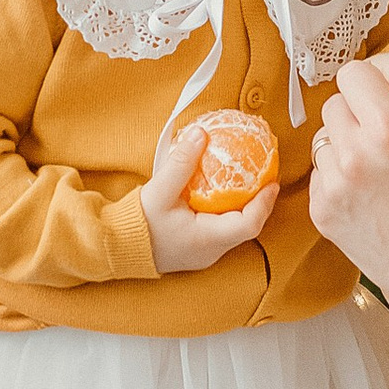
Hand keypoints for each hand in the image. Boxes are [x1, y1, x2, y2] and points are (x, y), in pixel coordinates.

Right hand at [142, 120, 279, 275]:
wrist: (116, 248)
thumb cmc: (138, 224)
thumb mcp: (159, 191)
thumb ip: (181, 162)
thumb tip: (201, 133)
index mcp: (208, 240)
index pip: (249, 224)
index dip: (264, 202)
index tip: (272, 181)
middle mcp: (211, 251)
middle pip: (246, 227)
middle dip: (258, 202)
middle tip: (263, 177)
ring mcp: (204, 254)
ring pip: (233, 230)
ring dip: (242, 207)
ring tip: (246, 182)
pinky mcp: (195, 251)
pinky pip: (219, 230)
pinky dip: (226, 212)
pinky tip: (221, 194)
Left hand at [309, 45, 388, 303]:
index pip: (353, 74)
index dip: (376, 83)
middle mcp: (353, 156)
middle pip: (334, 103)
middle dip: (360, 111)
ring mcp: (333, 187)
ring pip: (323, 138)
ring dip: (347, 142)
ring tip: (382, 166)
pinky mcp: (322, 213)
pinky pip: (320, 173)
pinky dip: (340, 175)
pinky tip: (372, 191)